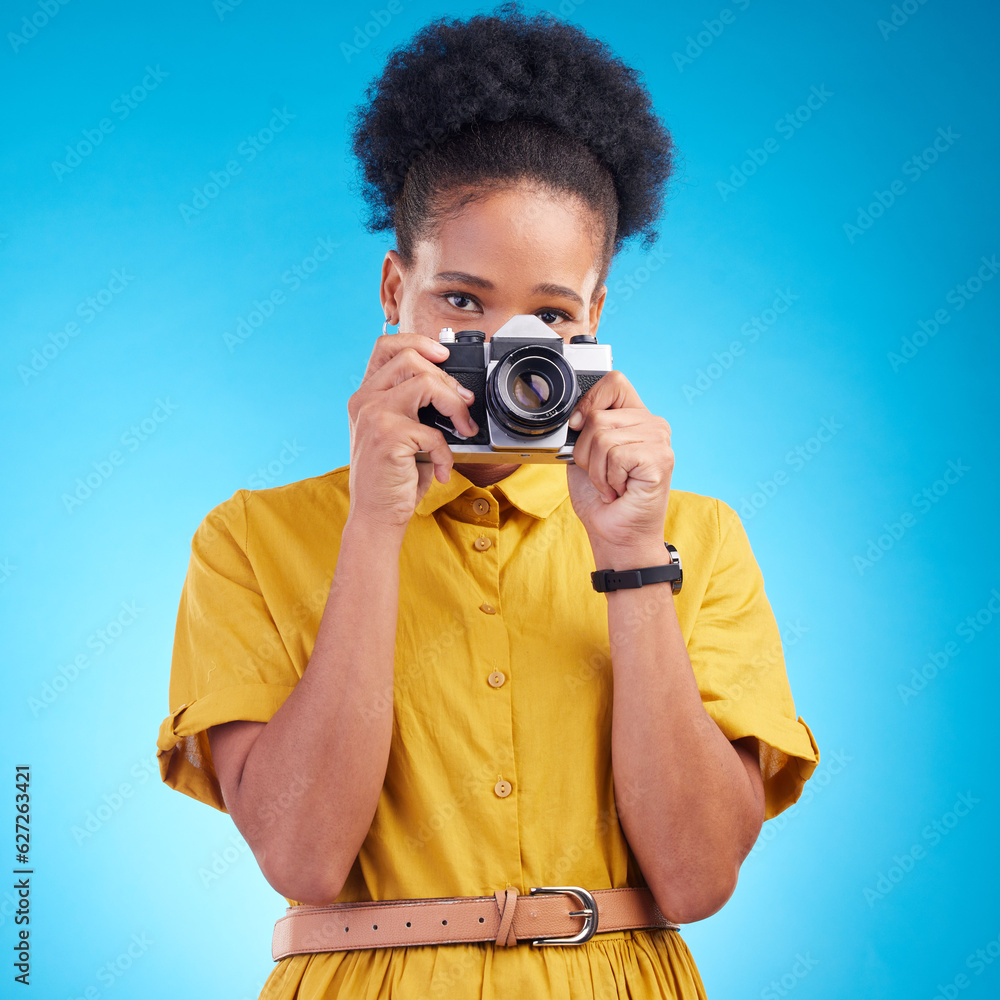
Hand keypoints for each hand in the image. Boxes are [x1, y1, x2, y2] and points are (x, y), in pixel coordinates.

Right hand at [346, 332, 478, 530]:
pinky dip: (446, 452)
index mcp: (366, 396)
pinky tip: (442, 467)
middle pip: (411, 359)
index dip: (418, 341)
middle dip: (448, 379)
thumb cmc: (392, 478)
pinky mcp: (387, 435)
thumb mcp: (400, 433)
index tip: (443, 355)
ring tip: (463, 428)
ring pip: (425, 382)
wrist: (376, 515)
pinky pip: (433, 431)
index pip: (386, 347)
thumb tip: (456, 390)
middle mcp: (365, 400)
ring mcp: (373, 415)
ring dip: (454, 405)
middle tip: (463, 405)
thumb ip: (415, 407)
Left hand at [565, 371, 673, 549]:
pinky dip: (607, 479)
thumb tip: (574, 415)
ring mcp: (659, 439)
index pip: (613, 382)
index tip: (578, 428)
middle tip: (601, 474)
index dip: (588, 402)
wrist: (615, 534)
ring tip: (610, 484)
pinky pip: (615, 455)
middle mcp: (652, 423)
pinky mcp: (659, 458)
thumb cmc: (602, 499)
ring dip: (596, 470)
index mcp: (635, 417)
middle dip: (585, 452)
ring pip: (602, 436)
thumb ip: (584, 428)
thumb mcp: (584, 454)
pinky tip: (620, 490)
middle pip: (597, 415)